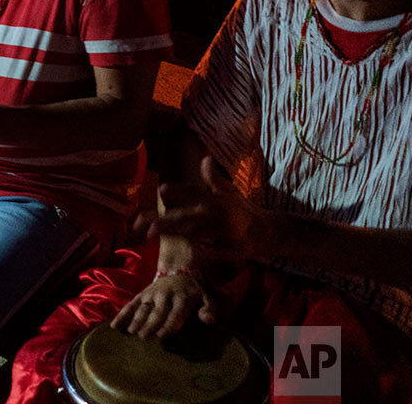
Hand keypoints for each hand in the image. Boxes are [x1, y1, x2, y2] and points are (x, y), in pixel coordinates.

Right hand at [112, 271, 217, 339]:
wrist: (179, 269)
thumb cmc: (194, 291)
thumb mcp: (207, 298)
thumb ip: (209, 310)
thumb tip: (208, 320)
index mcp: (182, 298)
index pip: (175, 313)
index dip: (169, 324)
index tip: (162, 336)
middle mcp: (165, 295)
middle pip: (157, 311)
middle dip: (150, 324)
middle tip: (143, 337)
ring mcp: (151, 294)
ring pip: (143, 307)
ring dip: (136, 319)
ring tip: (132, 332)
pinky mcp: (142, 294)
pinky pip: (130, 304)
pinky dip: (122, 314)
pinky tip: (114, 326)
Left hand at [149, 156, 269, 260]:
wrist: (269, 232)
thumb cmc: (241, 210)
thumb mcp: (230, 192)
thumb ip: (214, 179)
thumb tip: (206, 159)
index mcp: (216, 199)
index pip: (195, 193)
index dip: (179, 191)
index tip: (161, 189)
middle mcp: (218, 215)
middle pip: (187, 217)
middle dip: (163, 221)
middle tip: (141, 224)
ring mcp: (225, 233)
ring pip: (195, 234)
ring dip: (173, 234)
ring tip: (150, 234)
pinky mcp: (232, 250)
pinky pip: (211, 253)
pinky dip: (200, 252)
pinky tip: (186, 251)